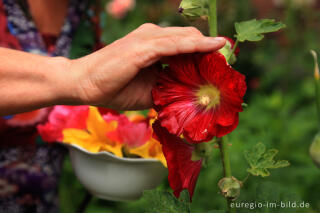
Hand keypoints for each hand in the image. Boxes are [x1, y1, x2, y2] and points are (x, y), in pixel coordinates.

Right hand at [68, 23, 225, 109]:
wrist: (84, 85)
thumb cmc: (113, 88)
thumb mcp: (148, 91)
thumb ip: (167, 89)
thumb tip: (188, 97)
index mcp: (153, 46)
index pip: (186, 44)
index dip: (205, 52)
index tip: (223, 62)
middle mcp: (152, 37)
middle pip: (191, 37)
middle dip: (211, 49)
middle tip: (230, 61)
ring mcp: (148, 39)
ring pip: (187, 38)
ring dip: (210, 47)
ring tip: (229, 54)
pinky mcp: (144, 47)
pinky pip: (177, 45)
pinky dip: (198, 46)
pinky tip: (216, 47)